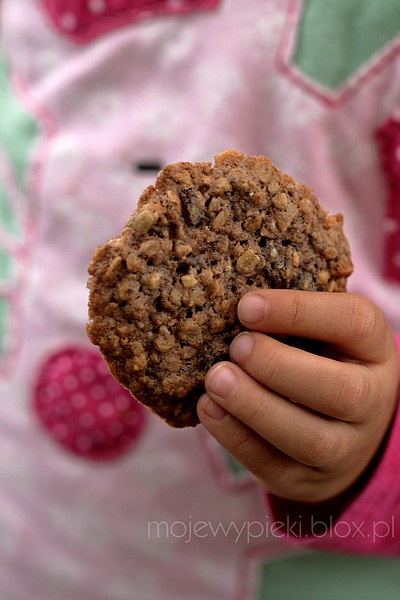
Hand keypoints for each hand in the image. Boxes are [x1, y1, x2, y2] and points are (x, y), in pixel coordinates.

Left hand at [197, 290, 398, 501]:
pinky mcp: (308, 480)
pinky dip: (236, 437)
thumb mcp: (324, 331)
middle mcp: (371, 401)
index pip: (352, 323)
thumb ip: (292, 316)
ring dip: (255, 407)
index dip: (298, 312)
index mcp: (374, 349)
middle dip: (278, 368)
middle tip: (235, 347)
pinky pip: (274, 466)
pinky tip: (210, 408)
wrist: (342, 430)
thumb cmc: (322, 361)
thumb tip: (236, 303)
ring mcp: (345, 449)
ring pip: (309, 439)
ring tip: (215, 380)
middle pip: (341, 392)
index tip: (245, 305)